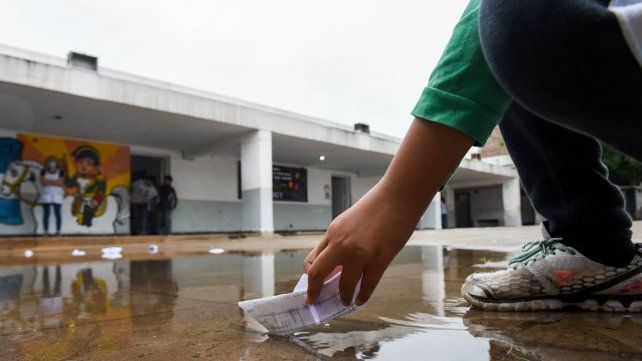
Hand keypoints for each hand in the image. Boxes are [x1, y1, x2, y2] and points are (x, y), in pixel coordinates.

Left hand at [302, 119, 473, 306]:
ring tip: (345, 301)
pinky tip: (360, 300)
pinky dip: (363, 296)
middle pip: (319, 274)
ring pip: (345, 285)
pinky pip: (368, 285)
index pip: (312, 260)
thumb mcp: (346, 221)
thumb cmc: (374, 207)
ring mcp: (360, 254)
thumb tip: (331, 263)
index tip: (311, 287)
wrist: (397, 198)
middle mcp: (341, 245)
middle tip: (316, 300)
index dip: (310, 277)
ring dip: (344, 296)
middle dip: (315, 291)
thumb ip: (337, 241)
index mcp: (332, 234)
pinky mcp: (379, 260)